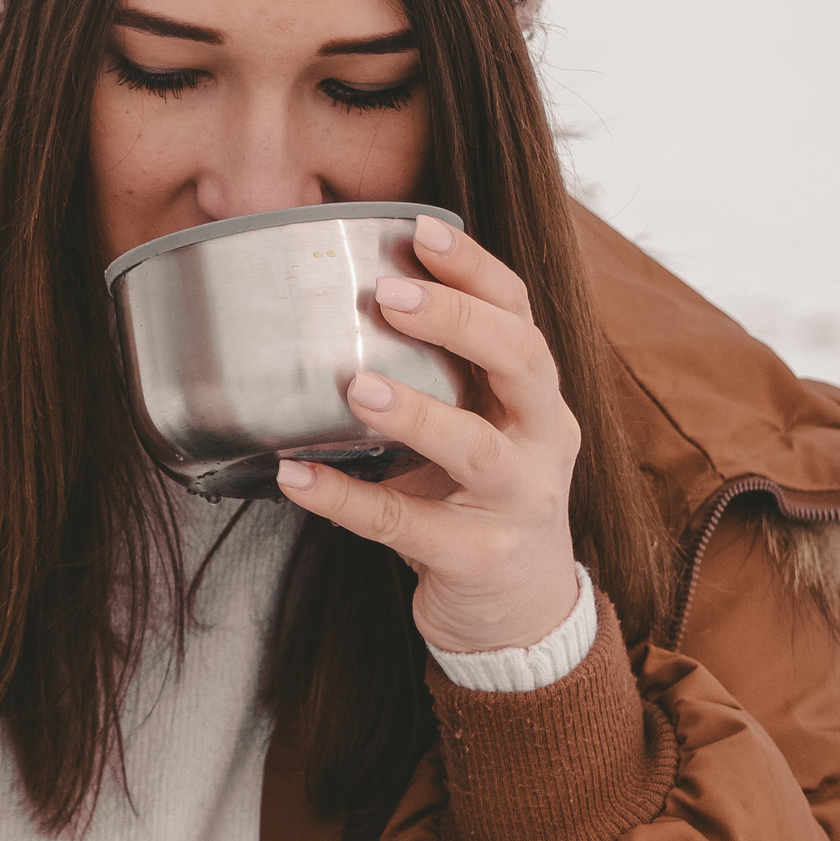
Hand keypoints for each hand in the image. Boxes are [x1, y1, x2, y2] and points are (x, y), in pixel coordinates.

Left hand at [277, 214, 580, 653]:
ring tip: (354, 385)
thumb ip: (436, 378)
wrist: (520, 613)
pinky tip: (296, 476)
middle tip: (389, 294)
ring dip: (416, 412)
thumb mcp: (476, 429)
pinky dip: (344, 499)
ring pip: (476, 449)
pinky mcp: (476, 558)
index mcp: (536, 397)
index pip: (520, 314)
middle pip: (522, 362)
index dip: (476, 269)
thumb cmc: (479, 502)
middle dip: (458, 321)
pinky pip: (403, 525)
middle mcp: (543, 440)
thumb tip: (338, 306)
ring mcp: (517, 503)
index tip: (421, 227)